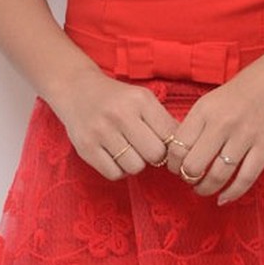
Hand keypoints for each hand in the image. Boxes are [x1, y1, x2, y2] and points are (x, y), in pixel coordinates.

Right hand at [50, 67, 180, 180]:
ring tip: (129, 151)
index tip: (165, 145)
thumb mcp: (142, 99)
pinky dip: (118, 170)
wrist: (76, 90)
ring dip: (135, 164)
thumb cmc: (117, 99)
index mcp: (140, 100)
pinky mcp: (85, 147)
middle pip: (155, 154)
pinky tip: (115, 156)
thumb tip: (187, 149)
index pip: (170, 135)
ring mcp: (101, 131)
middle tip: (146, 149)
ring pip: (135, 167)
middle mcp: (120, 114)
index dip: (172, 145)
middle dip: (154, 156)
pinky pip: (114, 174)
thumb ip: (163, 121)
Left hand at [165, 47, 263, 205]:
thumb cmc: (244, 90)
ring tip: (203, 190)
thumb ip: (197, 124)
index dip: (172, 164)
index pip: (177, 147)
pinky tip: (224, 198)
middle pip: (194, 165)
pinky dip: (232, 193)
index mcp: (205, 110)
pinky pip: (245, 178)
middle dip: (187, 179)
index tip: (176, 168)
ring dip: (206, 189)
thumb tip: (178, 153)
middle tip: (189, 180)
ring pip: (218, 175)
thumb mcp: (213, 100)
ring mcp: (246, 135)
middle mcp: (223, 123)